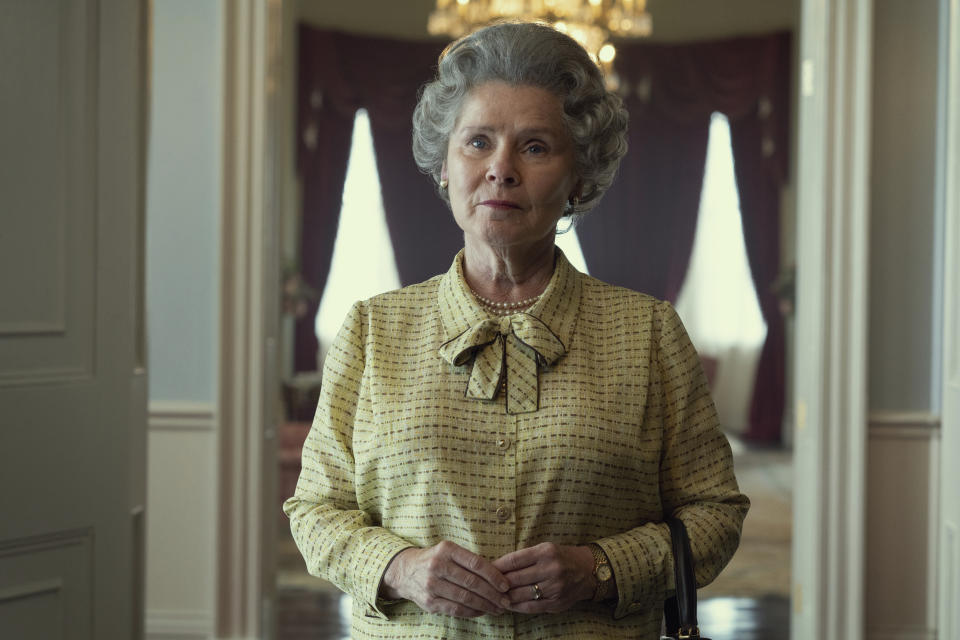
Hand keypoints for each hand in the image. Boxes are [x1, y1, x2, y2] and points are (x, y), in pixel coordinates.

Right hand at [380, 541, 510, 617]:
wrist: (404, 571)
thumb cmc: (434, 560)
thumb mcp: (448, 551)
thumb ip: (469, 561)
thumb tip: (498, 576)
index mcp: (446, 550)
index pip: (476, 563)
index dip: (494, 576)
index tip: (506, 585)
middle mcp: (437, 565)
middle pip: (472, 582)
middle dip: (493, 594)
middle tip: (506, 601)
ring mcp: (431, 584)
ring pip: (465, 598)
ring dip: (485, 605)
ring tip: (497, 609)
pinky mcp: (428, 601)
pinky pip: (455, 609)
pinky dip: (471, 612)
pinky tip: (481, 612)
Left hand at [493, 543, 595, 613]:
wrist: (587, 571)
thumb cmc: (560, 557)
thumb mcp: (544, 549)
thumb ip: (524, 558)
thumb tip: (497, 567)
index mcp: (545, 552)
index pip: (514, 560)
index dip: (497, 567)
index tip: (485, 570)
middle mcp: (551, 569)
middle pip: (515, 579)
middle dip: (498, 584)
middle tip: (486, 586)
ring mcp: (554, 587)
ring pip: (520, 595)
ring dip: (504, 597)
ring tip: (495, 596)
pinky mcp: (556, 602)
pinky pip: (530, 607)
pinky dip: (516, 607)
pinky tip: (509, 605)